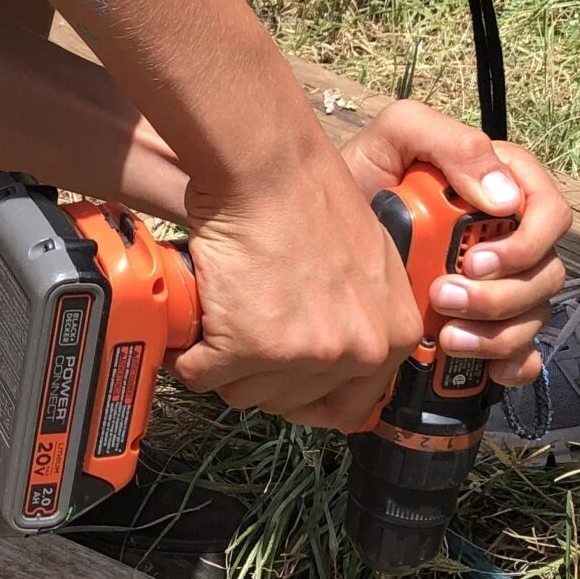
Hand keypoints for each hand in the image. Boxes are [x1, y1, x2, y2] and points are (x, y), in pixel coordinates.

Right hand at [172, 121, 425, 429]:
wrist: (267, 170)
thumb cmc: (310, 199)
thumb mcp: (371, 262)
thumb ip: (365, 315)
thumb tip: (339, 353)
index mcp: (392, 337)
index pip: (350, 408)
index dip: (307, 394)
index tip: (282, 378)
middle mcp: (356, 352)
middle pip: (288, 401)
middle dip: (258, 372)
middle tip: (243, 326)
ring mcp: (304, 354)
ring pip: (243, 393)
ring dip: (222, 361)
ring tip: (222, 316)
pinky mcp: (249, 347)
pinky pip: (200, 374)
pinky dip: (187, 353)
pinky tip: (193, 322)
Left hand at [339, 100, 569, 386]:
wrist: (319, 230)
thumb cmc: (361, 177)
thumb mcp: (395, 139)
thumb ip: (450, 143)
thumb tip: (505, 196)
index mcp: (500, 188)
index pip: (550, 213)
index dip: (527, 243)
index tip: (475, 260)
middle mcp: (510, 236)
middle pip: (547, 273)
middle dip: (500, 296)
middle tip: (442, 299)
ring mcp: (502, 282)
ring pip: (535, 315)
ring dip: (497, 333)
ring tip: (445, 336)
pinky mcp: (488, 322)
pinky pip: (526, 352)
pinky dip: (514, 363)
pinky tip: (487, 367)